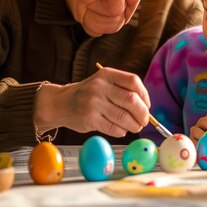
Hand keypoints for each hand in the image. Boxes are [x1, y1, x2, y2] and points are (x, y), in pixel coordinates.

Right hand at [33, 66, 150, 137]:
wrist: (60, 103)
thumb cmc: (88, 94)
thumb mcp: (103, 83)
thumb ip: (122, 90)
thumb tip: (146, 108)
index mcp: (106, 74)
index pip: (133, 81)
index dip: (144, 95)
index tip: (146, 105)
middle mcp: (100, 86)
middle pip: (132, 101)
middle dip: (143, 114)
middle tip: (144, 121)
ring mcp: (94, 103)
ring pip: (124, 117)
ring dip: (134, 125)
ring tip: (135, 127)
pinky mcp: (89, 119)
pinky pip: (114, 128)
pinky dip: (122, 131)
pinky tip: (121, 130)